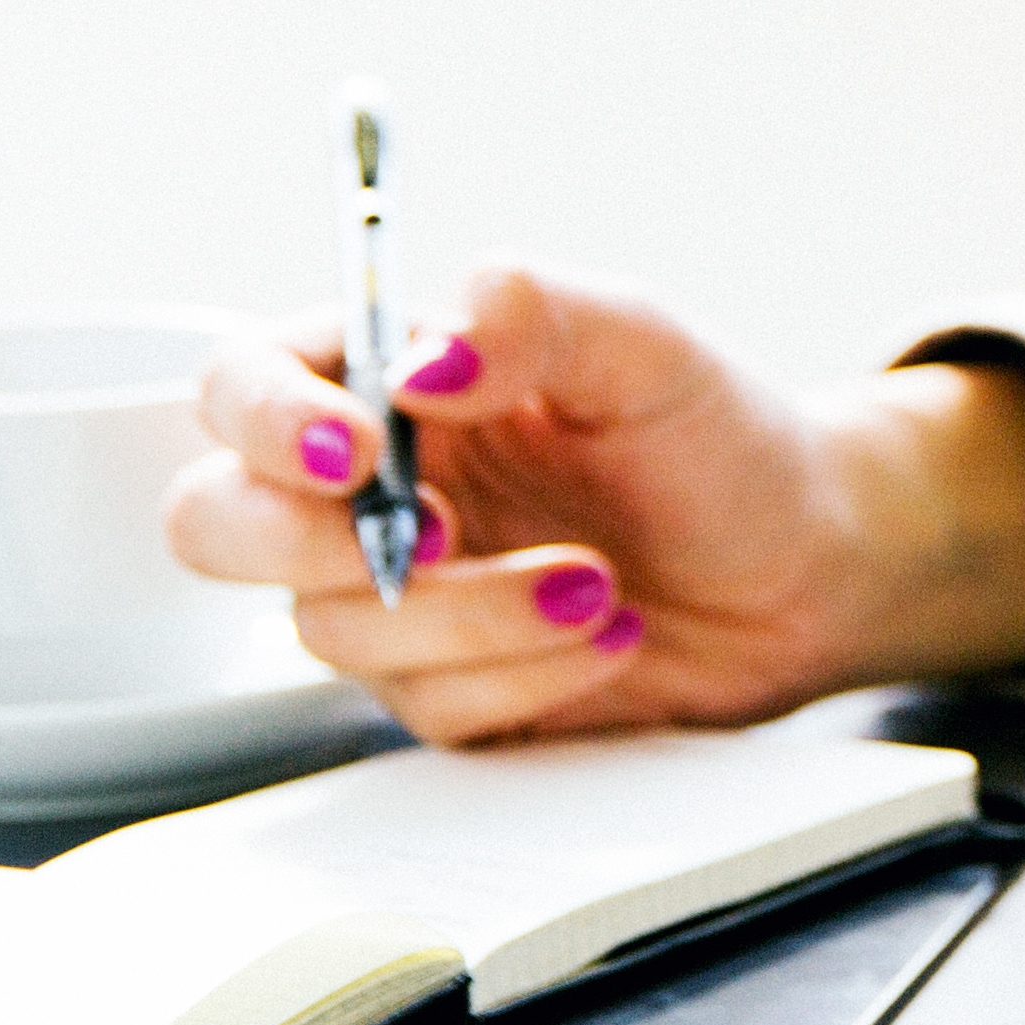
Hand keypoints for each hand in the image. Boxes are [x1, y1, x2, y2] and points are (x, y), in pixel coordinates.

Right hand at [163, 267, 1024, 749]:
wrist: (806, 568)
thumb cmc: (722, 438)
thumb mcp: (649, 346)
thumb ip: (536, 316)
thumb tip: (423, 359)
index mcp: (390, 380)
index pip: (244, 385)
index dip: (268, 421)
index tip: (359, 449)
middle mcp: (370, 488)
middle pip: (217, 524)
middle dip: (309, 545)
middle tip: (441, 538)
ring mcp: (394, 596)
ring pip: (333, 632)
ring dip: (471, 616)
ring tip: (597, 580)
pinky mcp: (443, 687)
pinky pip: (425, 708)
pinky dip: (522, 676)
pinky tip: (607, 633)